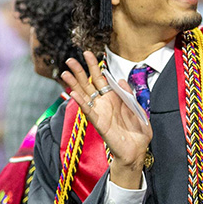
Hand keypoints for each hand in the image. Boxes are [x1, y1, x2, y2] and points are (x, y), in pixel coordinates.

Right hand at [61, 51, 151, 187]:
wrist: (137, 150)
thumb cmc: (137, 131)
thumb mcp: (137, 108)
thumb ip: (128, 94)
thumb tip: (120, 79)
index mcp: (113, 97)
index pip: (100, 78)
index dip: (94, 66)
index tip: (87, 53)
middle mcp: (103, 103)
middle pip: (88, 84)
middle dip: (79, 71)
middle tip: (70, 59)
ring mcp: (99, 112)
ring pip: (84, 95)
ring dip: (74, 84)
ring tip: (64, 73)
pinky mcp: (99, 123)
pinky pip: (88, 111)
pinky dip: (81, 102)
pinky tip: (73, 94)